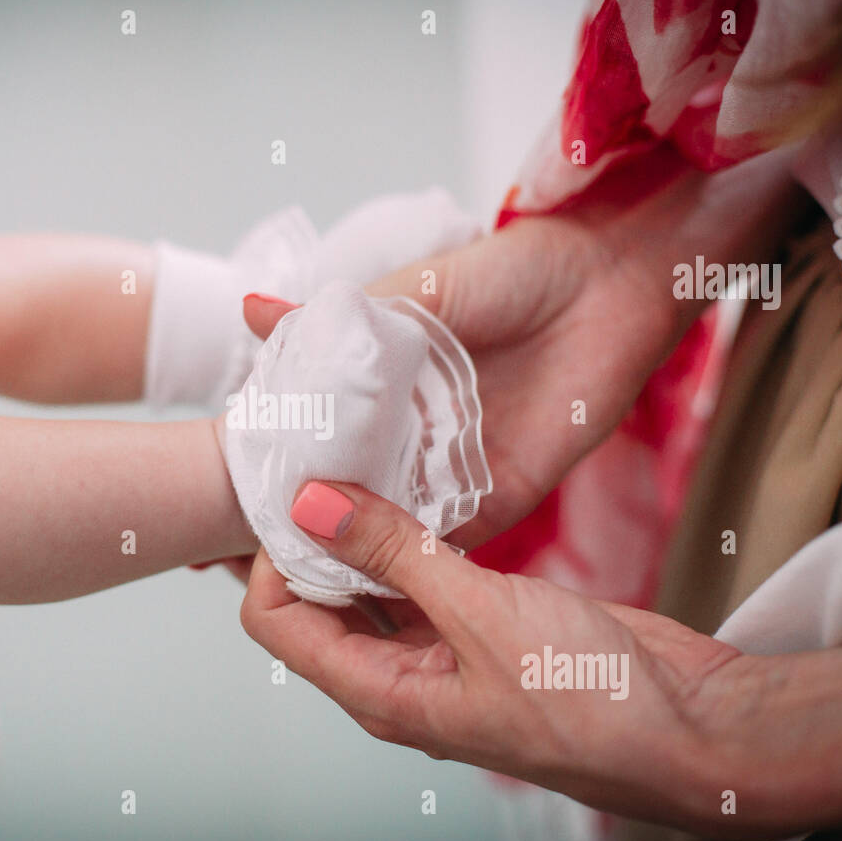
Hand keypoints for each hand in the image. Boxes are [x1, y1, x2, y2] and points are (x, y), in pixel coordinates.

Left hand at [240, 480, 751, 835]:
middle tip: (326, 467)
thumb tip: (311, 506)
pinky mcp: (482, 625)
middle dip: (312, 538)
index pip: (277, 623)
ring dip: (363, 533)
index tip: (301, 496)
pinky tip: (419, 493)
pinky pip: (424, 577)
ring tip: (367, 467)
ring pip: (372, 586)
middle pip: (317, 602)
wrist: (692, 726)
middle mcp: (401, 678)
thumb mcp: (480, 615)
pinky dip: (412, 538)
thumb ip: (394, 556)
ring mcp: (442, 652)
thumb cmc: (595, 702)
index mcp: (382, 694)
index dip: (274, 559)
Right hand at [244, 157, 809, 547]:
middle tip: (251, 533)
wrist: (608, 286)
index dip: (277, 450)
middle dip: (304, 507)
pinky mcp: (495, 498)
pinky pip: (443, 537)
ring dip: (348, 539)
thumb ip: (341, 322)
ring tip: (293, 560)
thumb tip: (252, 312)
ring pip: (387, 518)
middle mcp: (409, 433)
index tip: (233, 472)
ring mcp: (449, 470)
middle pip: (345, 483)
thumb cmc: (511, 273)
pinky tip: (365, 567)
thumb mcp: (415, 292)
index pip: (315, 427)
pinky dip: (408, 555)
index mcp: (382, 384)